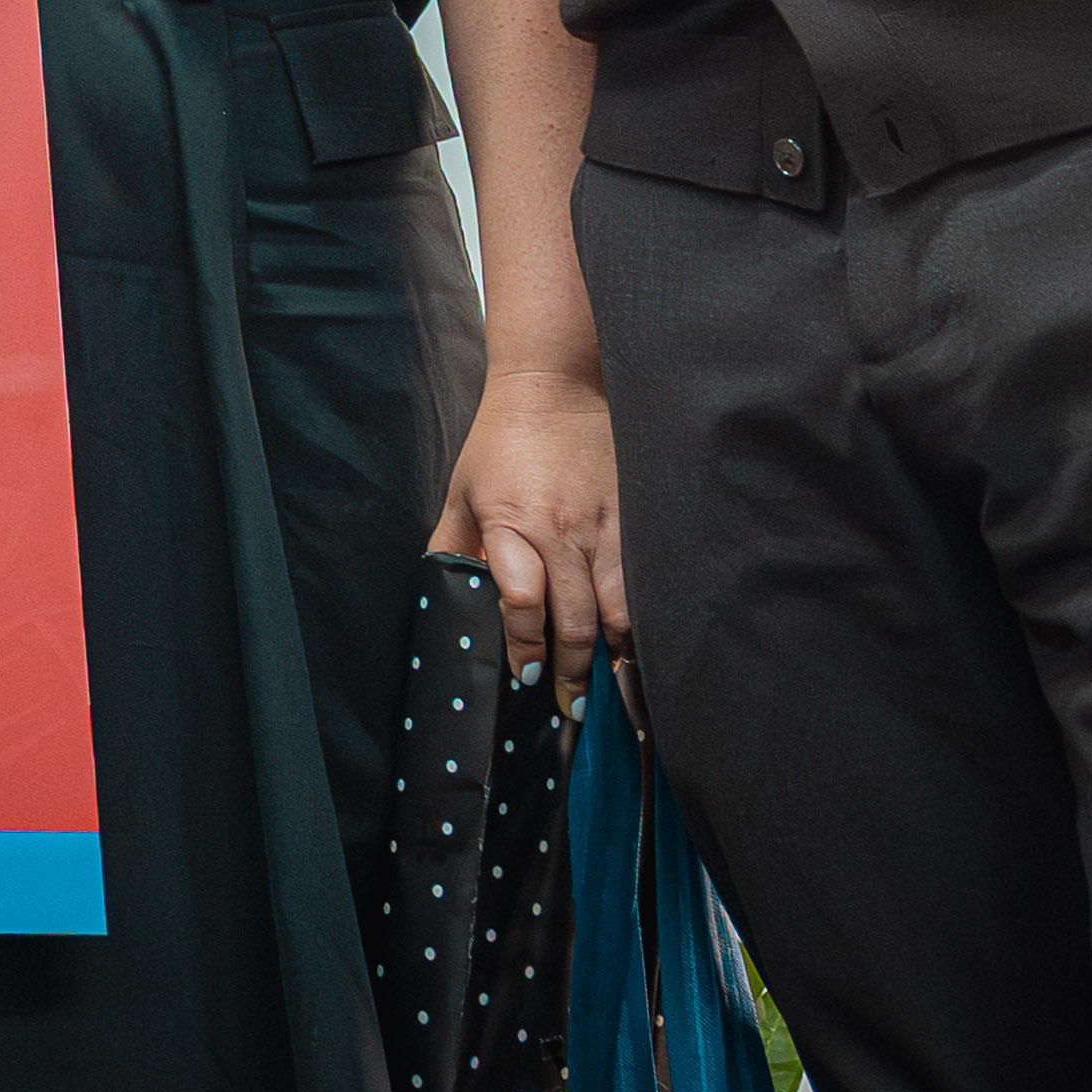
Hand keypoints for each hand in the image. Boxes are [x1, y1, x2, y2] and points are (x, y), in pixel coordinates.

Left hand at [428, 365, 624, 686]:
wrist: (556, 385)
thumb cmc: (501, 441)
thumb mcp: (461, 492)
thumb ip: (453, 547)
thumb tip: (445, 597)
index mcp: (510, 524)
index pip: (523, 603)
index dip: (526, 648)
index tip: (526, 678)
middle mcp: (560, 531)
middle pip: (575, 620)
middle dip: (572, 671)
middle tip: (571, 706)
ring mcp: (604, 525)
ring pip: (619, 609)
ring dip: (615, 655)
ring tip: (611, 689)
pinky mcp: (636, 516)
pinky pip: (645, 581)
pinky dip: (644, 619)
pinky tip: (642, 644)